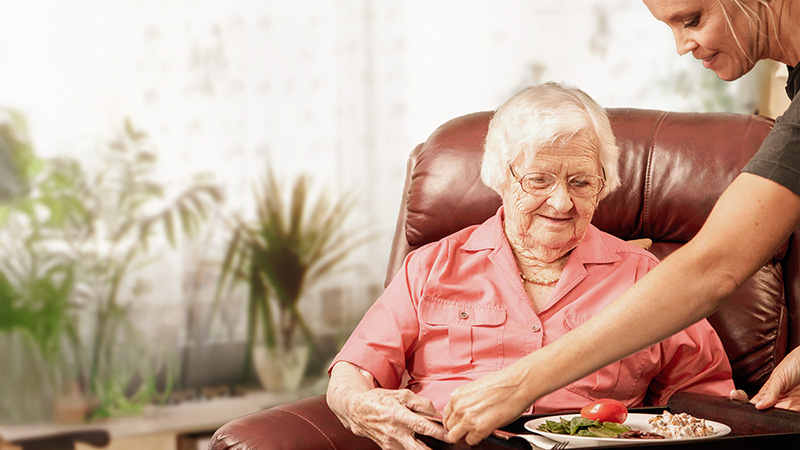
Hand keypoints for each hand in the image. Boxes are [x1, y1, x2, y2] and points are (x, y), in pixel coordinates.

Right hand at [329, 387, 448, 449]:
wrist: (357, 410)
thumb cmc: (380, 400)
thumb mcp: (402, 395)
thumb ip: (421, 404)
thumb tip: (437, 414)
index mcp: (400, 416)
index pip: (423, 427)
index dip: (439, 433)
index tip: (450, 435)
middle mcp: (395, 432)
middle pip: (418, 449)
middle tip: (446, 448)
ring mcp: (391, 443)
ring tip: (434, 447)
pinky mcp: (387, 449)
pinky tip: (420, 446)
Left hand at [443, 368, 532, 444]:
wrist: (518, 384)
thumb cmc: (502, 384)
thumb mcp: (476, 390)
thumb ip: (466, 403)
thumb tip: (465, 414)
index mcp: (457, 396)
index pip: (446, 415)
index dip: (454, 421)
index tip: (460, 424)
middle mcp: (459, 407)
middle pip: (449, 427)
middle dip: (458, 429)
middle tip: (469, 428)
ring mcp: (468, 419)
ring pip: (454, 437)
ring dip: (465, 436)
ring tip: (476, 431)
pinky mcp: (480, 429)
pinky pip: (471, 441)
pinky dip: (477, 439)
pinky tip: (485, 431)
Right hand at [731, 347, 799, 410]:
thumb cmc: (795, 364)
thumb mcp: (779, 377)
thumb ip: (770, 393)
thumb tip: (758, 406)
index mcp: (768, 390)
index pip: (752, 400)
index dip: (742, 400)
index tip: (735, 397)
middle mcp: (776, 398)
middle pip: (763, 410)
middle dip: (758, 412)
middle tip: (756, 410)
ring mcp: (788, 403)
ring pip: (777, 415)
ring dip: (773, 416)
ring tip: (770, 410)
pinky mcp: (798, 406)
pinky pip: (792, 416)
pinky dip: (788, 418)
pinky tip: (784, 413)